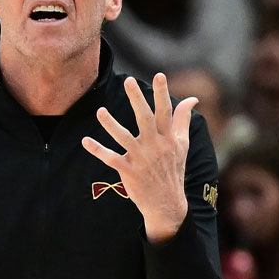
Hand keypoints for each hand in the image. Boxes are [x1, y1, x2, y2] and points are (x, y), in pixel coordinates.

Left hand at [81, 73, 196, 242]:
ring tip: (100, 112)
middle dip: (137, 99)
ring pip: (124, 138)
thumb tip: (192, 99)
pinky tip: (85, 141)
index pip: (166, 111)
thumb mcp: (182, 145)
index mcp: (168, 138)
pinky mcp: (129, 172)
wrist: (167, 204)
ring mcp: (141, 159)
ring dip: (111, 125)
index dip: (162, 93)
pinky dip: (98, 150)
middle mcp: (155, 146)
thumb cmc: (173, 170)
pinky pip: (111, 158)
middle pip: (145, 119)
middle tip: (129, 81)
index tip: (159, 75)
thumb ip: (184, 120)